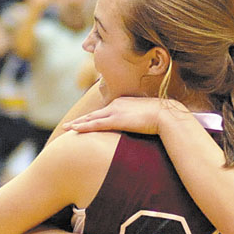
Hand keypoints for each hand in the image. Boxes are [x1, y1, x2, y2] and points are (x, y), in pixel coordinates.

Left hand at [63, 96, 188, 135]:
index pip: (105, 111)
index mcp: (124, 102)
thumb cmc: (162, 117)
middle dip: (81, 120)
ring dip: (78, 124)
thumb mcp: (149, 116)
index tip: (86, 121)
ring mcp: (115, 111)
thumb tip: (143, 127)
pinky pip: (95, 124)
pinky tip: (74, 130)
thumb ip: (141, 119)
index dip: (94, 117)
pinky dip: (84, 127)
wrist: (166, 114)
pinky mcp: (116, 120)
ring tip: (67, 129)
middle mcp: (116, 104)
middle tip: (69, 126)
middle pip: (95, 114)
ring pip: (91, 119)